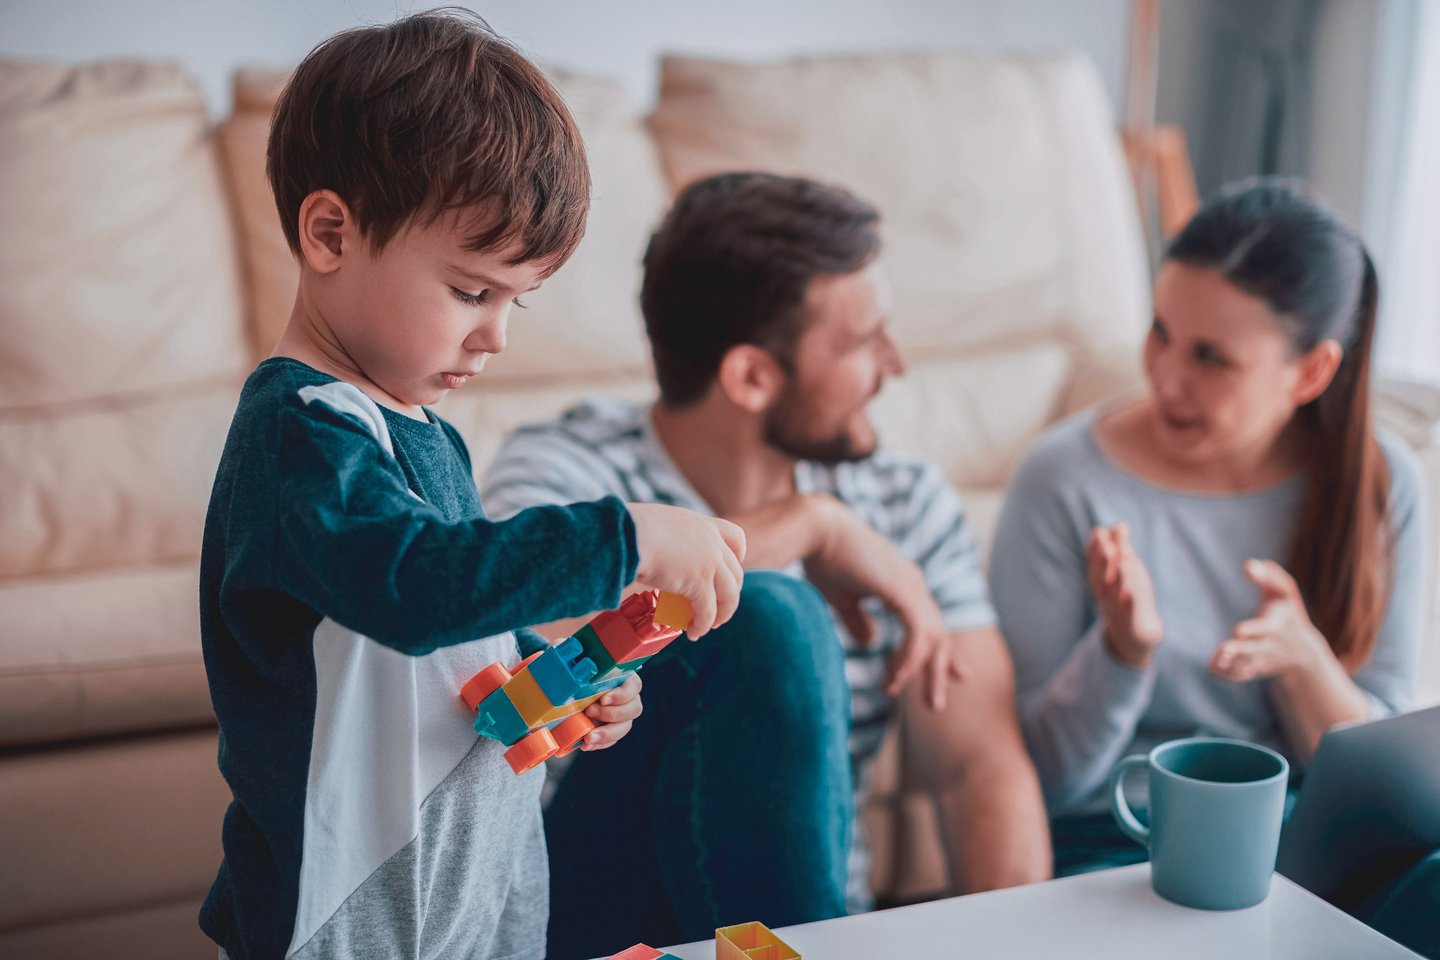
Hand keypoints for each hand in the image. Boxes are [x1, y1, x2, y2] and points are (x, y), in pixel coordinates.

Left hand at [578, 673, 642, 749]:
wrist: (569, 696)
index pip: (633, 686)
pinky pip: (612, 740)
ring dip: (606, 733)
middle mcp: (629, 698)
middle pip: (634, 709)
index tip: (603, 700)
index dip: (621, 695)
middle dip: (612, 714)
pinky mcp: (613, 730)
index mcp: (625, 679)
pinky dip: (599, 743)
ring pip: (625, 727)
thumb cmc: (577, 680)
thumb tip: (580, 680)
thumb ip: (585, 678)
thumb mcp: (582, 676)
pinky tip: (586, 744)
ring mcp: (623, 715)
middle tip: (589, 712)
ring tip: (588, 736)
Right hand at [627, 502, 745, 638]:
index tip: (733, 566)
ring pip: (729, 595)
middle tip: (719, 607)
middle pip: (735, 572)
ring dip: (722, 614)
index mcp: (702, 524)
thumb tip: (652, 553)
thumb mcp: (659, 525)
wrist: (628, 535)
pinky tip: (694, 632)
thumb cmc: (630, 528)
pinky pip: (707, 611)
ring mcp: (709, 562)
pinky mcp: (699, 584)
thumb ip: (667, 539)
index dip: (738, 555)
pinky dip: (703, 625)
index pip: (735, 536)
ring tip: (711, 625)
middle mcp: (711, 542)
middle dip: (730, 593)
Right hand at [803, 496, 961, 708]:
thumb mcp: (842, 598)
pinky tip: (894, 681)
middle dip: (940, 670)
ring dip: (923, 673)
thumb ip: (858, 620)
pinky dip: (908, 662)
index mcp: (901, 583)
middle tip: (935, 705)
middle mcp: (912, 584)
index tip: (953, 675)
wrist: (816, 530)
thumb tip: (871, 641)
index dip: (940, 652)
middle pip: (938, 635)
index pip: (929, 623)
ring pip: (932, 640)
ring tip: (912, 700)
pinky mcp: (903, 592)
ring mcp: (911, 587)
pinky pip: (917, 637)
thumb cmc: (822, 558)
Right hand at [1085, 522, 1162, 667]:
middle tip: (1104, 540)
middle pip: (1101, 575)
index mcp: (1102, 581)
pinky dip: (1127, 604)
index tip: (1099, 532)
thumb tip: (1119, 525)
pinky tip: (1129, 593)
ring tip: (1122, 562)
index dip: (1096, 549)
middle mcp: (1105, 595)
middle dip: (1102, 559)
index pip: (1095, 563)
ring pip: (1113, 593)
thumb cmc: (1127, 598)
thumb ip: (1121, 550)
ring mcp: (1116, 610)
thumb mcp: (1124, 573)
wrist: (1133, 636)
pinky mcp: (1130, 624)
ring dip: (1116, 577)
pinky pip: (1127, 614)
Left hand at [1210, 559, 1326, 682]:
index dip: (1253, 630)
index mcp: (1277, 625)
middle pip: (1253, 649)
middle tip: (1223, 649)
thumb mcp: (1283, 591)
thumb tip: (1247, 565)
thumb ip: (1268, 575)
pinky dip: (1228, 673)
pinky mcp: (1254, 669)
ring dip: (1230, 664)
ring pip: (1245, 665)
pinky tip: (1214, 668)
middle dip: (1239, 650)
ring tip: (1215, 661)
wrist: (1303, 652)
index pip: (1265, 629)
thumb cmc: (1286, 612)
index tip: (1237, 630)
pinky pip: (1240, 675)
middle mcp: (1269, 644)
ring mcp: (1261, 659)